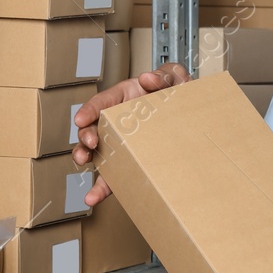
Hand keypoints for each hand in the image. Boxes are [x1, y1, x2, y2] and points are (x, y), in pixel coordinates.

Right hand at [71, 63, 190, 205]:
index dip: (89, 109)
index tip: (81, 118)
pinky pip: (111, 177)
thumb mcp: (174, 77)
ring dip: (83, 156)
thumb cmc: (177, 92)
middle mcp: (116, 121)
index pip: (101, 102)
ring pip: (93, 151)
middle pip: (91, 127)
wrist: (191, 114)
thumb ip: (164, 75)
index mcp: (123, 98)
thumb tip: (148, 79)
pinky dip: (101, 188)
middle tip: (91, 142)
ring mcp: (119, 142)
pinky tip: (92, 197)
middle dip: (85, 135)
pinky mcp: (126, 162)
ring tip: (82, 161)